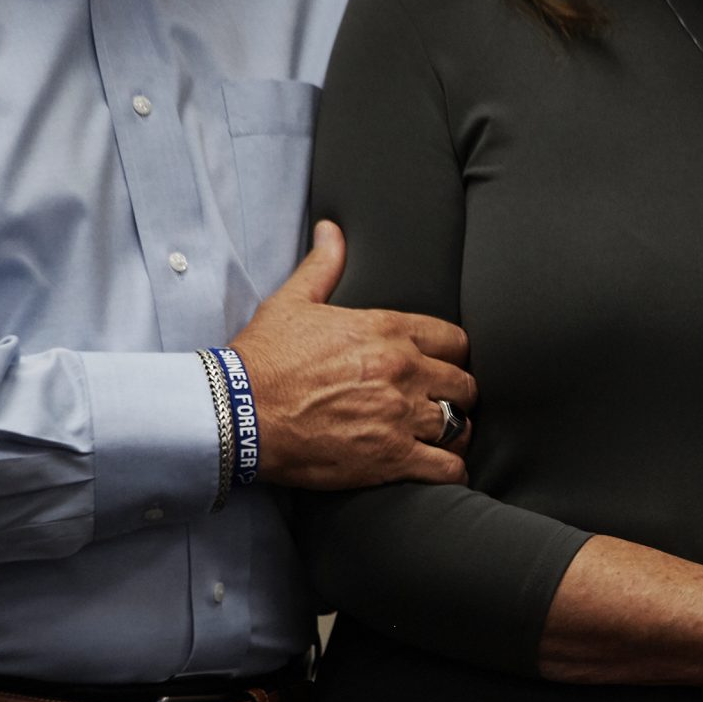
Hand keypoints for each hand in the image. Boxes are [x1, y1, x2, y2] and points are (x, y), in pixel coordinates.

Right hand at [229, 220, 478, 490]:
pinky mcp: (391, 457)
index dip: (453, 356)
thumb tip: (332, 231)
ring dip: (455, 433)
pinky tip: (442, 468)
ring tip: (443, 438)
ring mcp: (399, 416)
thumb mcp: (292, 302)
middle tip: (443, 404)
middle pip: (463, 384)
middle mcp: (401, 371)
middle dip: (457, 395)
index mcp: (386, 331)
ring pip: (460, 426)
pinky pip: (446, 467)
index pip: (454, 340)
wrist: (238, 412)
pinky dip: (450, 470)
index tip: (443, 367)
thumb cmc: (263, 359)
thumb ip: (323, 266)